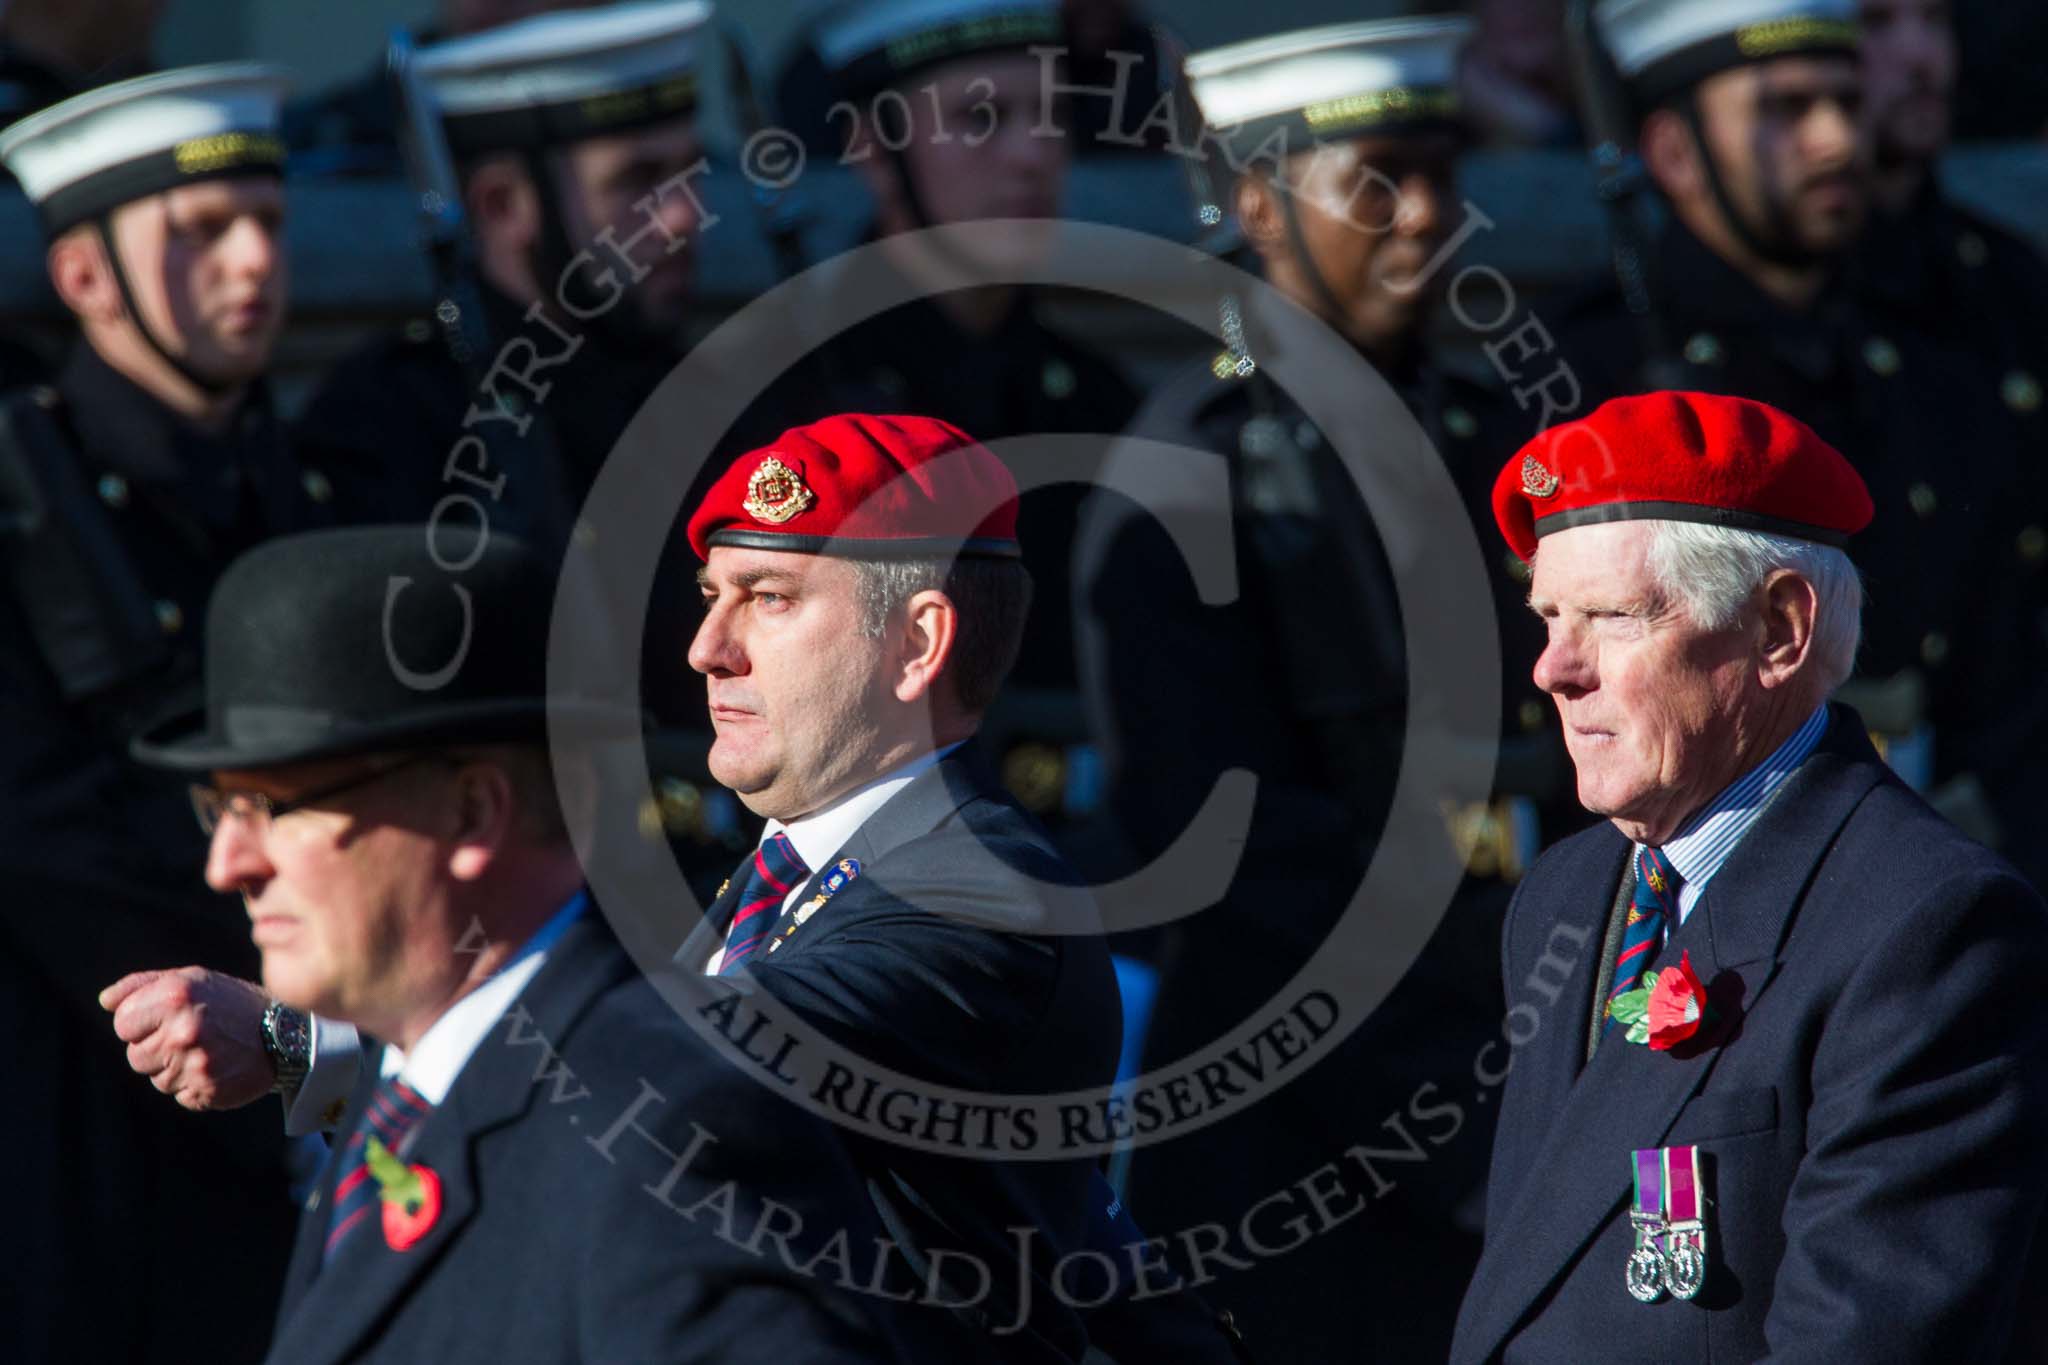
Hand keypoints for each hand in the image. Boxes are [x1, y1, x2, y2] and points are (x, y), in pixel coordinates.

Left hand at [100, 968, 274, 1110]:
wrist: (285, 1032)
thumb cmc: (231, 1002)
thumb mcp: (192, 979)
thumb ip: (143, 986)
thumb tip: (106, 1001)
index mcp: (175, 997)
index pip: (123, 1024)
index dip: (142, 1022)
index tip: (167, 1019)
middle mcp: (183, 1030)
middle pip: (135, 1056)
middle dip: (156, 1048)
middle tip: (191, 1037)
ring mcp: (194, 1063)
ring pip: (156, 1079)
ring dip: (175, 1069)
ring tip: (207, 1051)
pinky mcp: (205, 1090)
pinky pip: (180, 1095)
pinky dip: (194, 1085)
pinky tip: (217, 1067)